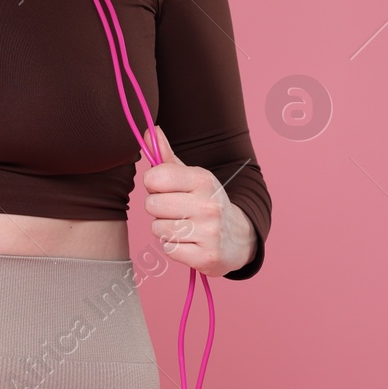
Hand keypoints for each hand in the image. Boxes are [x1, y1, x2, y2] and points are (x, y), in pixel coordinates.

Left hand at [140, 126, 255, 277]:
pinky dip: (173, 247)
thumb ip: (165, 155)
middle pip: (152, 205)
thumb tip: (149, 131)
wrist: (238, 237)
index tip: (165, 187)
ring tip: (182, 226)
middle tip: (175, 210)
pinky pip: (168, 249)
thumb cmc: (203, 201)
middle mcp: (208, 205)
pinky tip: (189, 242)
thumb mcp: (189, 176)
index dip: (153, 184)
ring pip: (158, 229)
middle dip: (158, 208)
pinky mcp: (207, 257)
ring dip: (164, 229)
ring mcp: (209, 233)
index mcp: (203, 180)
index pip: (154, 177)